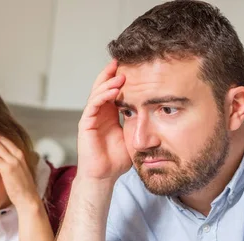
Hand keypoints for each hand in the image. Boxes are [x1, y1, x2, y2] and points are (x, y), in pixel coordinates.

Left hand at [0, 127, 39, 210]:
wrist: (29, 199)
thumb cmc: (23, 188)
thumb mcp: (18, 172)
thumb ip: (11, 164)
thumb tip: (2, 161)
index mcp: (20, 155)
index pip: (7, 139)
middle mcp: (18, 155)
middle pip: (1, 138)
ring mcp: (13, 161)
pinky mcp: (7, 169)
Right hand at [77, 59, 131, 181]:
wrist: (104, 177)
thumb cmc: (117, 161)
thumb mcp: (133, 137)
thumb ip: (140, 124)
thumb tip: (158, 114)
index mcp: (109, 115)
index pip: (113, 91)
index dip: (119, 78)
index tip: (132, 66)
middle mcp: (99, 114)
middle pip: (103, 87)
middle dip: (111, 73)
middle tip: (121, 60)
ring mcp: (91, 118)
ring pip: (97, 93)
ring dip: (108, 83)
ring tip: (121, 74)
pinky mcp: (86, 125)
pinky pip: (93, 106)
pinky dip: (103, 96)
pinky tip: (114, 90)